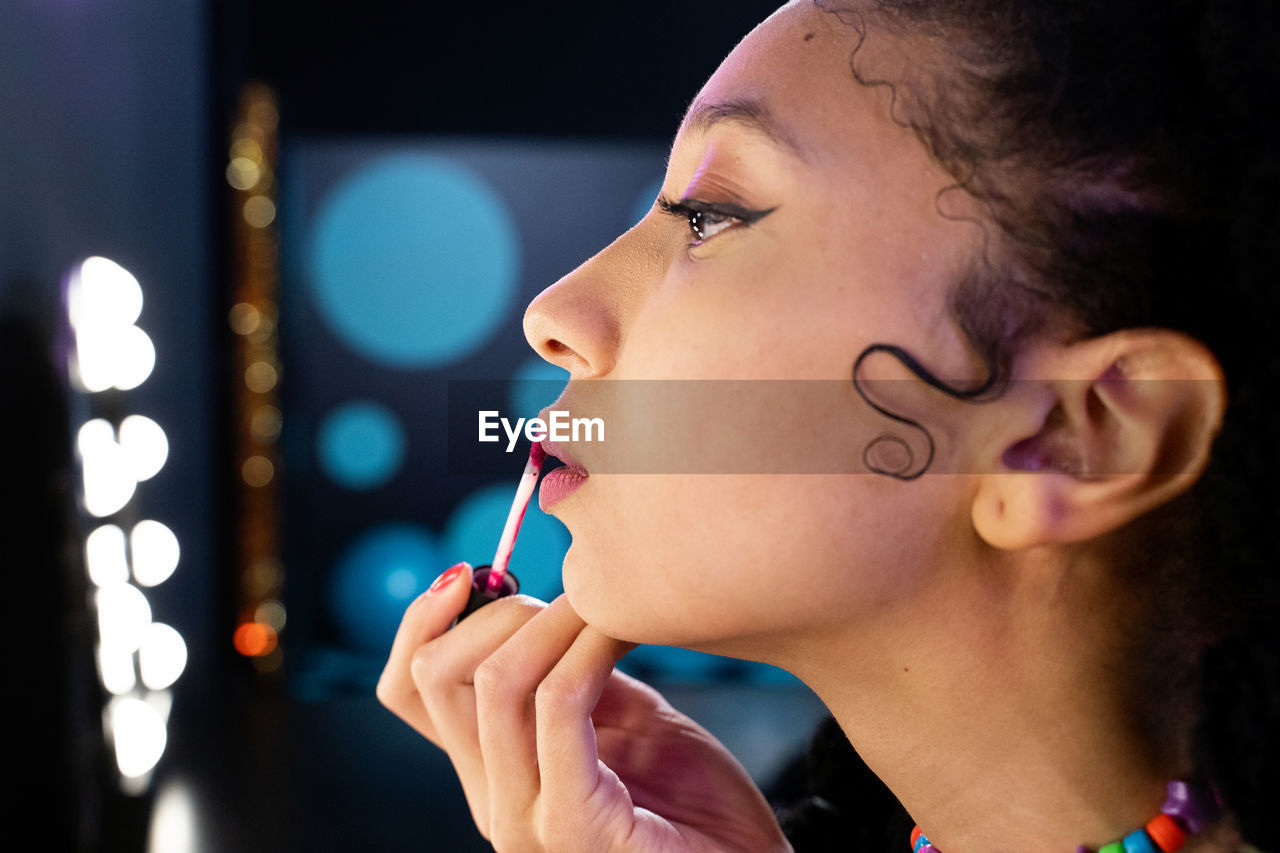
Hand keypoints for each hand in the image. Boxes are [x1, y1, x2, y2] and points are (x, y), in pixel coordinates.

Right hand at [376, 562, 791, 852]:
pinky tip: (617, 633)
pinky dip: (584, 651)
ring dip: (549, 619)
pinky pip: (555, 708)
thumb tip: (549, 600)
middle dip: (497, 609)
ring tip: (602, 605)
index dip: (423, 620)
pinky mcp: (571, 827)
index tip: (470, 572)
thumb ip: (575, 673)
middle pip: (436, 677)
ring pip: (492, 684)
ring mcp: (524, 821)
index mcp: (491, 773)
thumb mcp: (624, 717)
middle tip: (567, 594)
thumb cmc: (696, 804)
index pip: (408, 688)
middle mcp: (490, 800)